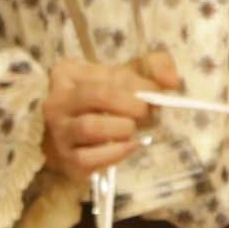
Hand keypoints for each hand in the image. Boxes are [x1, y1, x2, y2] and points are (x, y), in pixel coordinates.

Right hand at [36, 48, 179, 186]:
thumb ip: (153, 67)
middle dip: (131, 105)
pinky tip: (128, 147)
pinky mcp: (65, 159)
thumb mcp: (124, 77)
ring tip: (132, 129)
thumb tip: (172, 80)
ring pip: (91, 127)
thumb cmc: (103, 102)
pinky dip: (115, 153)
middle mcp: (56, 101)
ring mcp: (58, 133)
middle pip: (98, 96)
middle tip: (145, 113)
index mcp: (68, 73)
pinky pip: (89, 158)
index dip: (140, 85)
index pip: (109, 75)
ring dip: (122, 129)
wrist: (75, 138)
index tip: (156, 94)